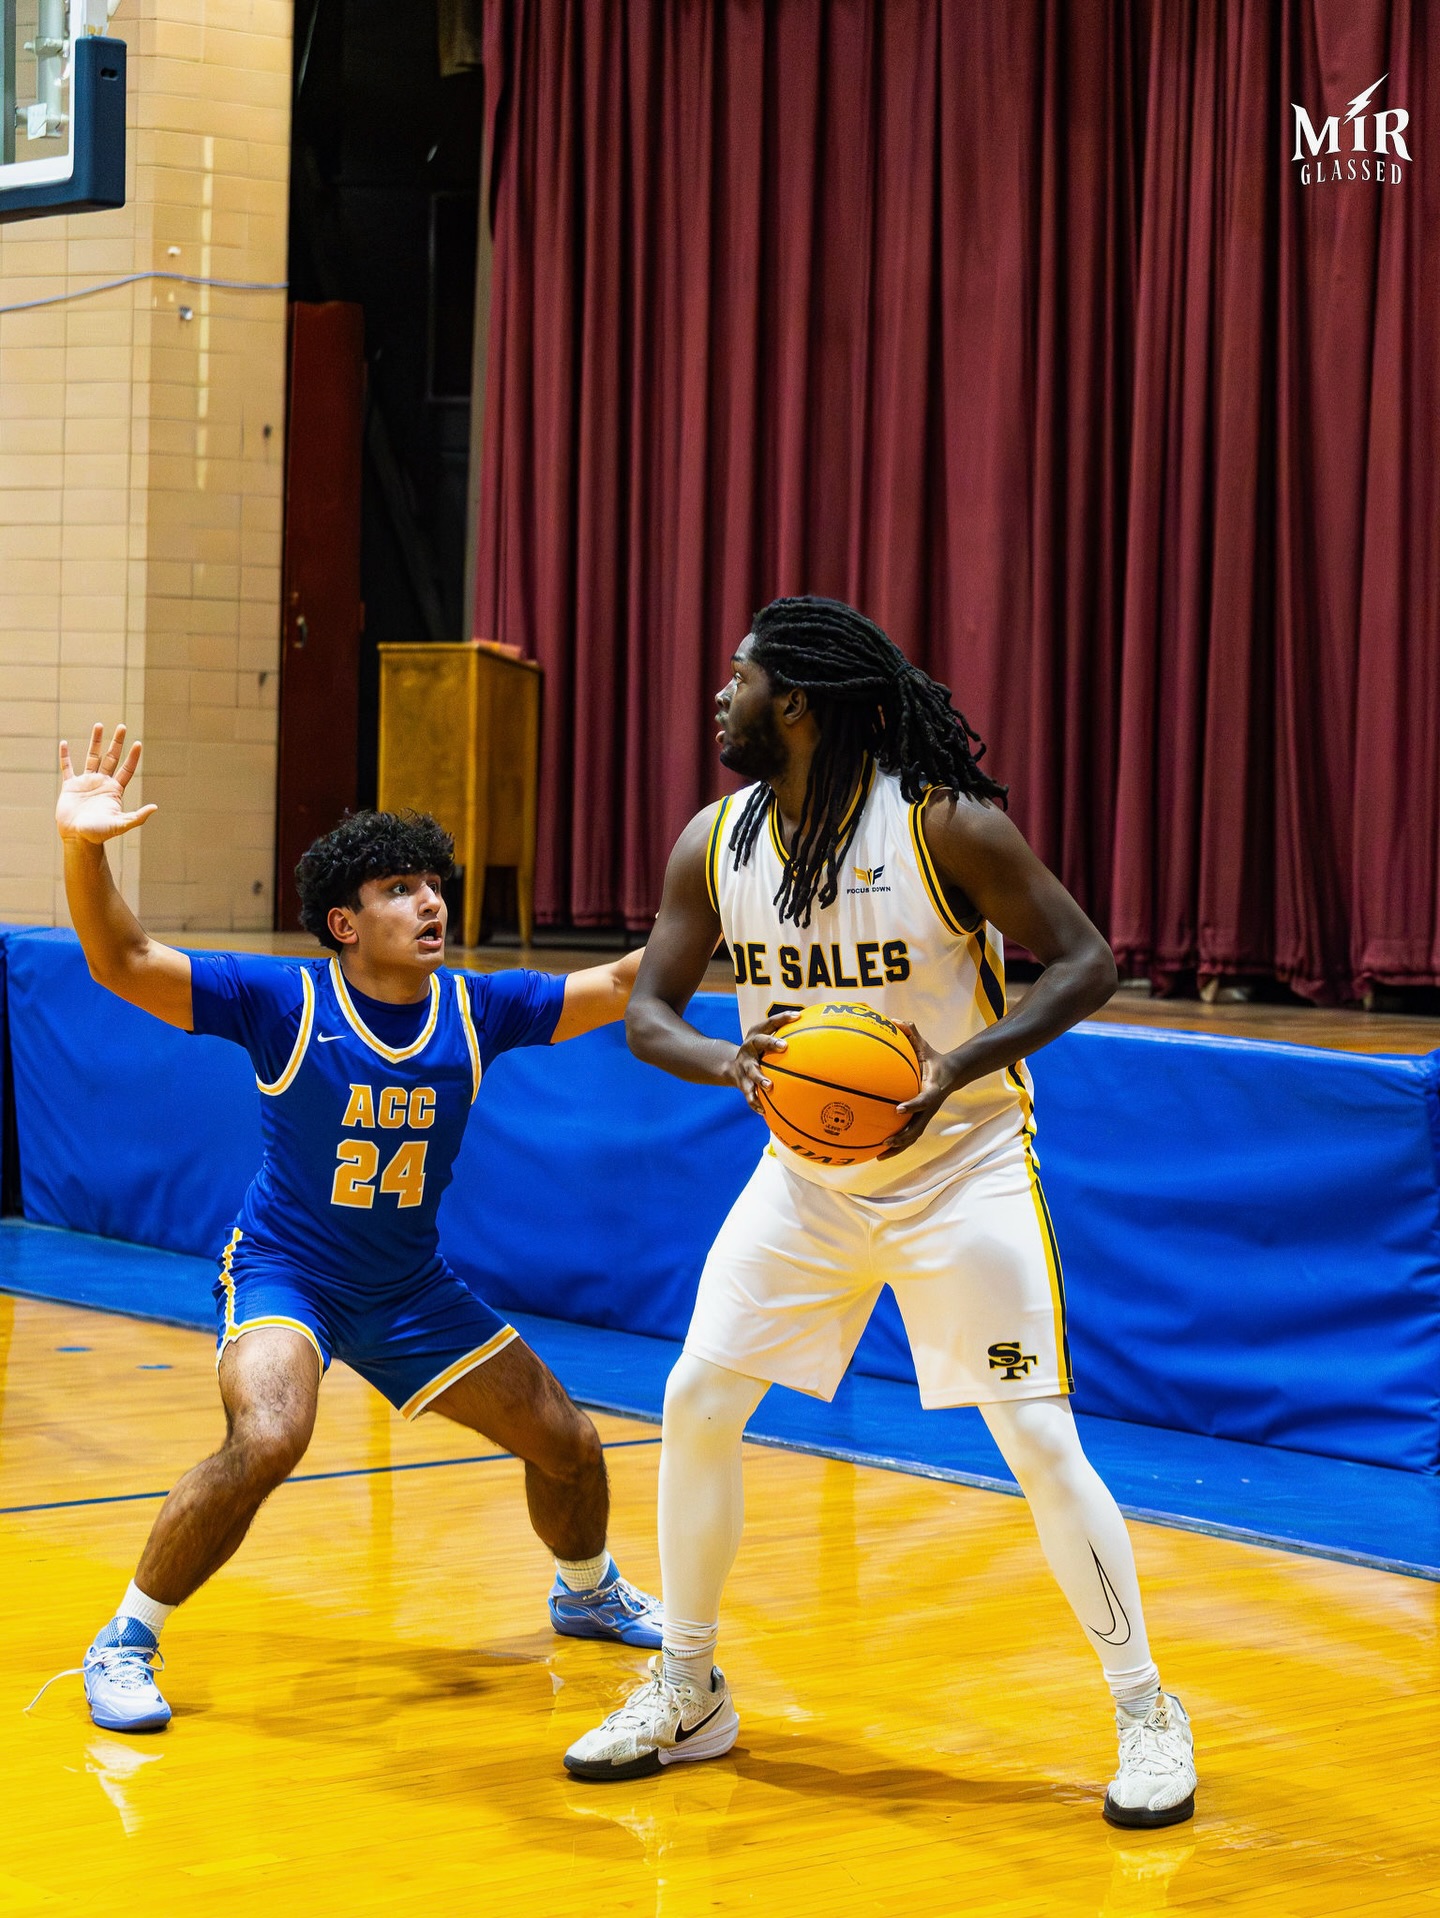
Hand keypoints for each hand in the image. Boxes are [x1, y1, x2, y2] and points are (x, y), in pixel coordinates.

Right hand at [56, 723, 157, 843]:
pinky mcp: (70, 786)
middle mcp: (102, 783)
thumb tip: (155, 807)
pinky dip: (65, 756)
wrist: (78, 839)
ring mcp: (86, 783)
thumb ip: (137, 816)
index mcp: (114, 790)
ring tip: (99, 725)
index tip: (138, 743)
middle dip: (117, 742)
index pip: (126, 769)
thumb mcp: (121, 824)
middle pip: (111, 758)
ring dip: (95, 742)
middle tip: (122, 726)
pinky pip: (67, 768)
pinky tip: (65, 743)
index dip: (132, 757)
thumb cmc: (99, 834)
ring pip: (92, 757)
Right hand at [724, 1010, 799, 1114]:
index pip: (770, 1023)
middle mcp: (748, 1048)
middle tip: (783, 1046)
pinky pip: (748, 1094)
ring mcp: (744, 1065)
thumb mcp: (767, 1042)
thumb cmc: (760, 1053)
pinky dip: (755, 1102)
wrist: (731, 1067)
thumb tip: (819, 1034)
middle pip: (758, 1042)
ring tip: (770, 1086)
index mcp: (756, 1035)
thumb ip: (787, 1038)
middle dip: (770, 1043)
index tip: (798, 1016)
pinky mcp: (741, 1082)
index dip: (783, 1018)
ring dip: (760, 1078)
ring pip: (751, 1071)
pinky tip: (764, 1111)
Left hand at [876, 1021, 955, 1158]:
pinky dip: (897, 1146)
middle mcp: (929, 1107)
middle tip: (886, 1141)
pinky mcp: (921, 1120)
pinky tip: (878, 1151)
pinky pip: (909, 1135)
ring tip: (879, 1155)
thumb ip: (911, 1033)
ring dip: (898, 1148)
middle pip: (918, 1127)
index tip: (898, 1109)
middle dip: (902, 1137)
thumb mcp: (924, 1046)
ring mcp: (926, 1116)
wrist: (953, 1074)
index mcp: (932, 1090)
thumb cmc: (933, 1059)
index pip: (924, 1100)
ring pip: (913, 1137)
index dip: (913, 1105)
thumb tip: (894, 1020)